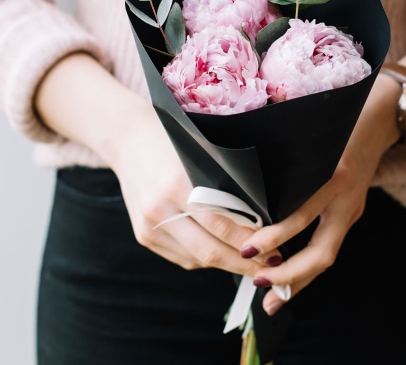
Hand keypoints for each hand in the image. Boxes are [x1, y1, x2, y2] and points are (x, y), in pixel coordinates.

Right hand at [34, 52, 281, 274]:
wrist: (128, 139)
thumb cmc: (175, 141)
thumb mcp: (203, 154)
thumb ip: (228, 184)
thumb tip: (264, 217)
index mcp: (178, 184)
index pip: (224, 225)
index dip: (253, 243)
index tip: (277, 249)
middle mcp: (160, 209)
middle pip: (210, 250)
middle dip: (245, 263)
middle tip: (272, 266)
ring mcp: (148, 225)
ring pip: (197, 259)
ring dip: (227, 264)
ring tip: (253, 262)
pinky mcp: (143, 235)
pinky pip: (182, 258)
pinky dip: (205, 259)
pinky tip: (223, 254)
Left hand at [237, 74, 401, 314]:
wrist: (382, 117)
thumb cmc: (336, 116)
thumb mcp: (311, 121)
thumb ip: (279, 127)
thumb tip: (239, 131)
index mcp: (332, 173)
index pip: (304, 212)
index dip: (277, 235)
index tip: (248, 250)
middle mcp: (345, 197)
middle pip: (322, 250)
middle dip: (290, 273)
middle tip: (258, 284)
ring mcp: (351, 208)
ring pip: (327, 255)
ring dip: (300, 281)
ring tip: (271, 301)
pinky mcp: (350, 214)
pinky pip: (328, 247)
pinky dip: (308, 268)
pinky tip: (287, 284)